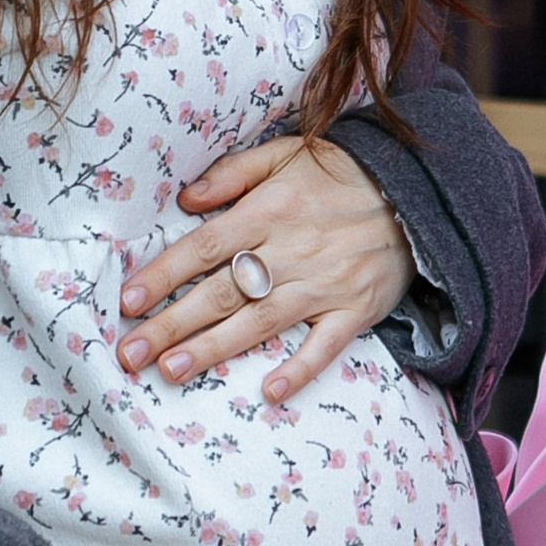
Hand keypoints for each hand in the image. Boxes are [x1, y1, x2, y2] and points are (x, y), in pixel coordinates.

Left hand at [116, 135, 412, 402]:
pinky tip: (270, 392)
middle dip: (173, 323)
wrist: (417, 193)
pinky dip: (300, 369)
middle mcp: (293, 249)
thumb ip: (234, 173)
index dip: (165, 272)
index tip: (128, 299)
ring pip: (260, 321)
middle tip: (130, 353)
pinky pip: (325, 345)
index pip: (207, 245)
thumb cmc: (341, 173)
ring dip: (214, 348)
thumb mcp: (286, 153)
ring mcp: (325, 284)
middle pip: (223, 291)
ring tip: (171, 370)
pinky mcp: (354, 310)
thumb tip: (186, 199)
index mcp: (272, 208)